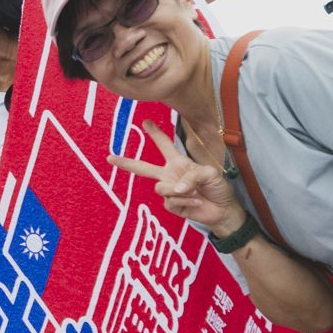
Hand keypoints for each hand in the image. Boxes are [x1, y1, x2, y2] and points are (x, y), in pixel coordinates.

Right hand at [108, 122, 245, 235]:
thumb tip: (177, 188)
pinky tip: (196, 202)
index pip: (164, 146)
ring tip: (194, 192)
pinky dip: (186, 202)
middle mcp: (170, 175)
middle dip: (127, 162)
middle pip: (143, 168)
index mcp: (178, 163)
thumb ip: (192, 176)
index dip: (155, 133)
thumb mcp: (209, 174)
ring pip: (160, 188)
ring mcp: (169, 191)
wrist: (222, 210)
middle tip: (110, 157)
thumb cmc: (217, 188)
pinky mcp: (171, 206)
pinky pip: (171, 201)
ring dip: (179, 190)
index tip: (145, 122)